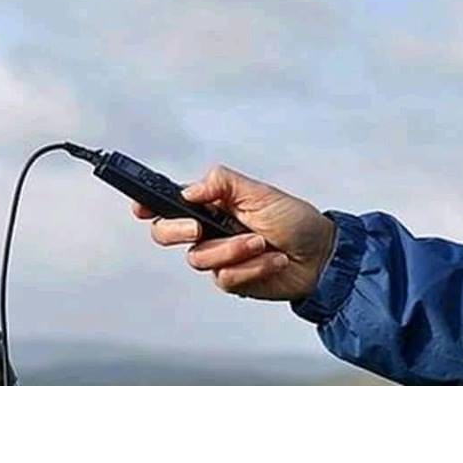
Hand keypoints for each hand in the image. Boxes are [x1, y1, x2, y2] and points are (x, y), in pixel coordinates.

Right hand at [134, 165, 335, 299]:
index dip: (147, 205)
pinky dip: (251, 268)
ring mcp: (218, 256)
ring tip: (260, 242)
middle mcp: (208, 230)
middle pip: (165, 233)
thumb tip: (190, 189)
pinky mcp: (232, 279)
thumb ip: (222, 183)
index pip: (168, 203)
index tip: (139, 206)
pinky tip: (272, 260)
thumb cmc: (295, 221)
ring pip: (198, 258)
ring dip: (231, 249)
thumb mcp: (259, 192)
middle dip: (176, 230)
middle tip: (198, 226)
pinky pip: (224, 277)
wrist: (323, 257)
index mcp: (210, 204)